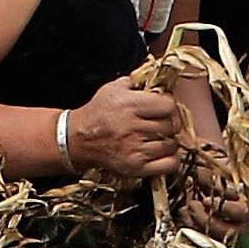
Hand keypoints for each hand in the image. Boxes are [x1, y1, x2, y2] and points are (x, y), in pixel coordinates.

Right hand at [62, 78, 187, 178]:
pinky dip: (170, 159)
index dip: (168, 106)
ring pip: (171, 145)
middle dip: (167, 123)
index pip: (168, 106)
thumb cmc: (97, 113)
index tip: (162, 107)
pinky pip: (170, 164)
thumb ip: (136, 82)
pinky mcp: (136, 167)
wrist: (77, 139)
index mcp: (128, 105)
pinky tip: (159, 152)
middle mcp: (132, 127)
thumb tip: (159, 80)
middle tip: (157, 123)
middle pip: (171, 126)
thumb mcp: (112, 89)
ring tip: (152, 138)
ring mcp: (135, 149)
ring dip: (166, 141)